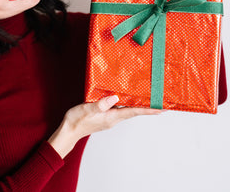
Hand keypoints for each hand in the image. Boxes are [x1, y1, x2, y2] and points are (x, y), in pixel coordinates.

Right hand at [48, 95, 162, 157]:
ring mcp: (109, 119)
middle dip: (146, 107)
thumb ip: (101, 103)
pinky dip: (126, 104)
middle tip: (160, 102)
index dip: (148, 110)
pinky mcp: (105, 117)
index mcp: (112, 117)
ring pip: (127, 110)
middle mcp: (113, 119)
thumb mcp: (88, 109)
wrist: (68, 131)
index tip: (161, 109)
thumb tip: (116, 98)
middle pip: (134, 111)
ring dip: (137, 105)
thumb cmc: (76, 120)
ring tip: (146, 99)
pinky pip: (119, 109)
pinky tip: (125, 99)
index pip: (134, 112)